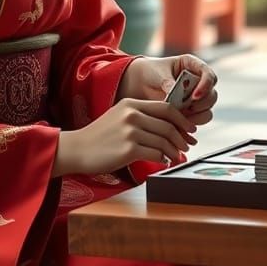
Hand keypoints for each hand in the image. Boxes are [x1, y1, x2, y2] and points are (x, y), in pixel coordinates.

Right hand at [52, 98, 196, 176]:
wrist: (77, 149)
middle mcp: (132, 114)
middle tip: (187, 146)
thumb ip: (141, 117)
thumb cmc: (100, 136)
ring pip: (164, 141)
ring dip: (174, 150)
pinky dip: (164, 159)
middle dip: (182, 137)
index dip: (182, 119)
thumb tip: (168, 127)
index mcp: (131, 103)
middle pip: (168, 125)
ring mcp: (130, 131)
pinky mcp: (128, 149)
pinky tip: (164, 161)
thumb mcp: (119, 117)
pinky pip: (156, 153)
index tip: (190, 129)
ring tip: (177, 156)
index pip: (166, 107)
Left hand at [116, 54, 217, 128]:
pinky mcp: (189, 112)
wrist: (139, 83)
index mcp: (193, 66)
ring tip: (182, 116)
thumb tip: (174, 93)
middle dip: (202, 104)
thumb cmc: (150, 72)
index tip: (195, 95)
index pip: (209, 75)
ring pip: (207, 110)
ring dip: (198, 115)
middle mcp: (198, 82)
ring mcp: (195, 98)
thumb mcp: (157, 74)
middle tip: (188, 108)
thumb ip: (167, 82)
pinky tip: (180, 124)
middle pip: (212, 95)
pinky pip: (198, 120)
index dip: (206, 85)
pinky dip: (191, 124)